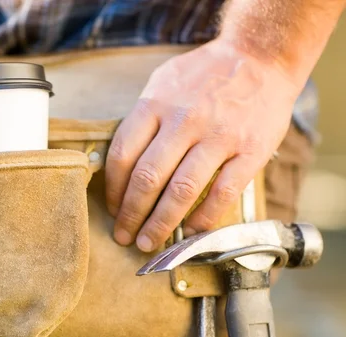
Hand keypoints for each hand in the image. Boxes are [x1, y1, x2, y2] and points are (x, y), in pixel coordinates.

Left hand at [105, 38, 300, 251]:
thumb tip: (119, 163)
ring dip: (161, 223)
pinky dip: (204, 217)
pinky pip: (222, 193)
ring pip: (181, 191)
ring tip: (149, 242)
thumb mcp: (163, 82)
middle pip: (147, 178)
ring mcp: (218, 136)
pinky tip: (191, 231)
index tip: (113, 209)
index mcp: (156, 103)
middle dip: (131, 215)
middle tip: (124, 236)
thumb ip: (142, 119)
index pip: (123, 155)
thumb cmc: (204, 74)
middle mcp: (184, 120)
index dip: (114, 189)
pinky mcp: (250, 150)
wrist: (261, 56)